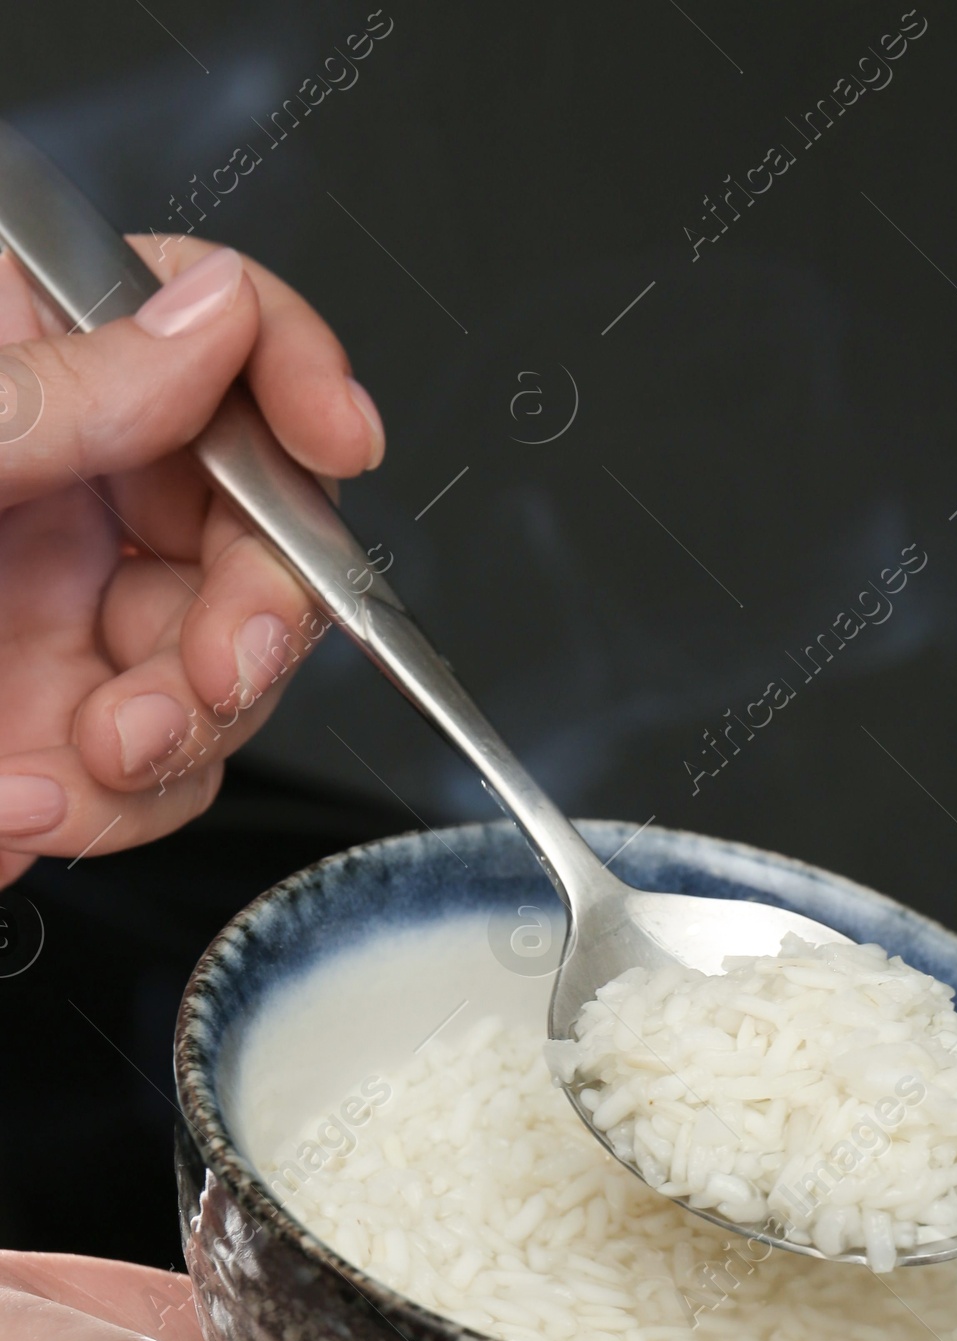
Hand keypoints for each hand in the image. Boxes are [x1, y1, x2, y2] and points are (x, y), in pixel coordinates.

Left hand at [0, 236, 384, 888]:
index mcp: (26, 368)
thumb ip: (64, 391)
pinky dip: (91, 815)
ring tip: (67, 775)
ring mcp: (59, 619)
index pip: (208, 330)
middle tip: (201, 679)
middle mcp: (64, 492)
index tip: (338, 441)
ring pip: (211, 681)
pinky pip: (135, 783)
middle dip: (247, 627)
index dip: (293, 374)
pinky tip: (11, 812)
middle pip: (249, 537)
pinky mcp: (40, 736)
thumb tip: (209, 323)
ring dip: (166, 748)